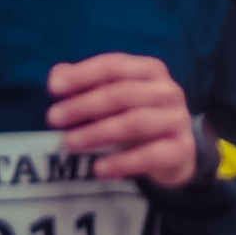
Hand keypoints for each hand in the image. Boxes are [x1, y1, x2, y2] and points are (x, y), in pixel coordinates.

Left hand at [48, 53, 199, 186]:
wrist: (174, 150)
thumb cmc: (135, 115)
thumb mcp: (111, 95)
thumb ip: (84, 82)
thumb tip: (56, 76)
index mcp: (150, 70)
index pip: (114, 65)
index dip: (82, 75)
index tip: (53, 88)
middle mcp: (168, 90)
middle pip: (123, 93)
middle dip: (84, 105)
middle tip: (53, 118)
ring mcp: (178, 119)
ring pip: (136, 122)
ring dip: (98, 132)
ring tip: (70, 142)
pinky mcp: (183, 148)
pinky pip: (152, 155)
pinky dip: (123, 162)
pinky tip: (99, 169)